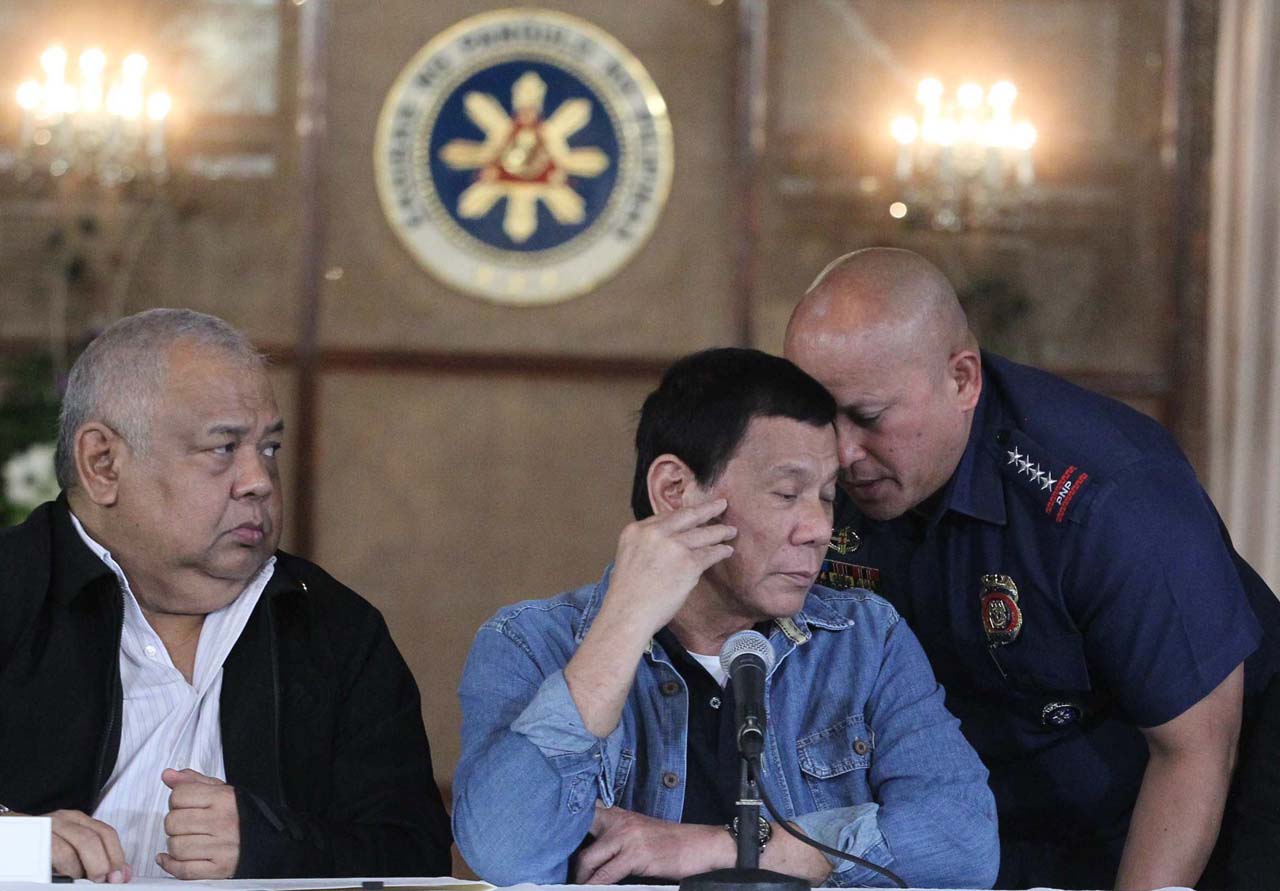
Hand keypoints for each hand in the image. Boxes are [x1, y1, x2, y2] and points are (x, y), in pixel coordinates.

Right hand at [27, 809, 130, 882]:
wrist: (6, 835)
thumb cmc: (37, 847)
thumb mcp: (66, 848)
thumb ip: (89, 857)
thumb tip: (116, 875)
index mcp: (77, 820)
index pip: (106, 833)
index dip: (116, 856)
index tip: (121, 875)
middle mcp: (63, 819)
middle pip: (92, 838)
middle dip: (102, 864)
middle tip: (103, 882)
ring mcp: (45, 825)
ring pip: (73, 844)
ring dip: (81, 868)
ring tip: (82, 881)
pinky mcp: (29, 833)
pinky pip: (51, 849)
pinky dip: (60, 866)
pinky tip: (59, 877)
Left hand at [155, 768, 239, 878]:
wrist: (270, 839)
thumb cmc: (243, 813)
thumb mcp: (222, 790)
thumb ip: (193, 781)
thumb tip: (168, 775)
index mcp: (224, 798)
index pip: (179, 796)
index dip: (176, 801)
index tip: (184, 805)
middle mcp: (222, 821)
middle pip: (173, 822)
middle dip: (174, 823)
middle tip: (185, 824)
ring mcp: (221, 846)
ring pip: (176, 846)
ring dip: (175, 845)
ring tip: (186, 840)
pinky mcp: (219, 868)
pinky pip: (184, 870)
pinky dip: (172, 866)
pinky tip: (171, 859)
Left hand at [574, 804, 733, 883]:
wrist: (702, 845)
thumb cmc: (671, 844)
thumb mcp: (640, 834)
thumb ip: (616, 839)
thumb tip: (591, 860)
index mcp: (619, 814)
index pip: (583, 814)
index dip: (564, 830)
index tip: (551, 845)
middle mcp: (619, 820)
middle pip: (578, 838)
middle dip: (567, 861)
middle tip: (558, 876)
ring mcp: (627, 836)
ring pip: (588, 859)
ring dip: (578, 879)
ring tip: (575, 888)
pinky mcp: (636, 855)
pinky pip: (605, 876)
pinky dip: (593, 887)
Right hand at [603, 498, 735, 635]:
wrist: (627, 614)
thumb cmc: (625, 594)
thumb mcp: (628, 557)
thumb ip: (647, 545)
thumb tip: (669, 543)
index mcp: (636, 530)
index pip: (665, 517)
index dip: (684, 515)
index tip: (695, 513)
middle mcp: (654, 533)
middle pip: (687, 516)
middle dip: (707, 509)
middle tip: (721, 504)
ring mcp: (673, 546)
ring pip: (703, 534)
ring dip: (720, 532)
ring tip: (731, 531)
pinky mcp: (688, 563)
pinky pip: (710, 554)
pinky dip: (720, 552)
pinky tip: (726, 551)